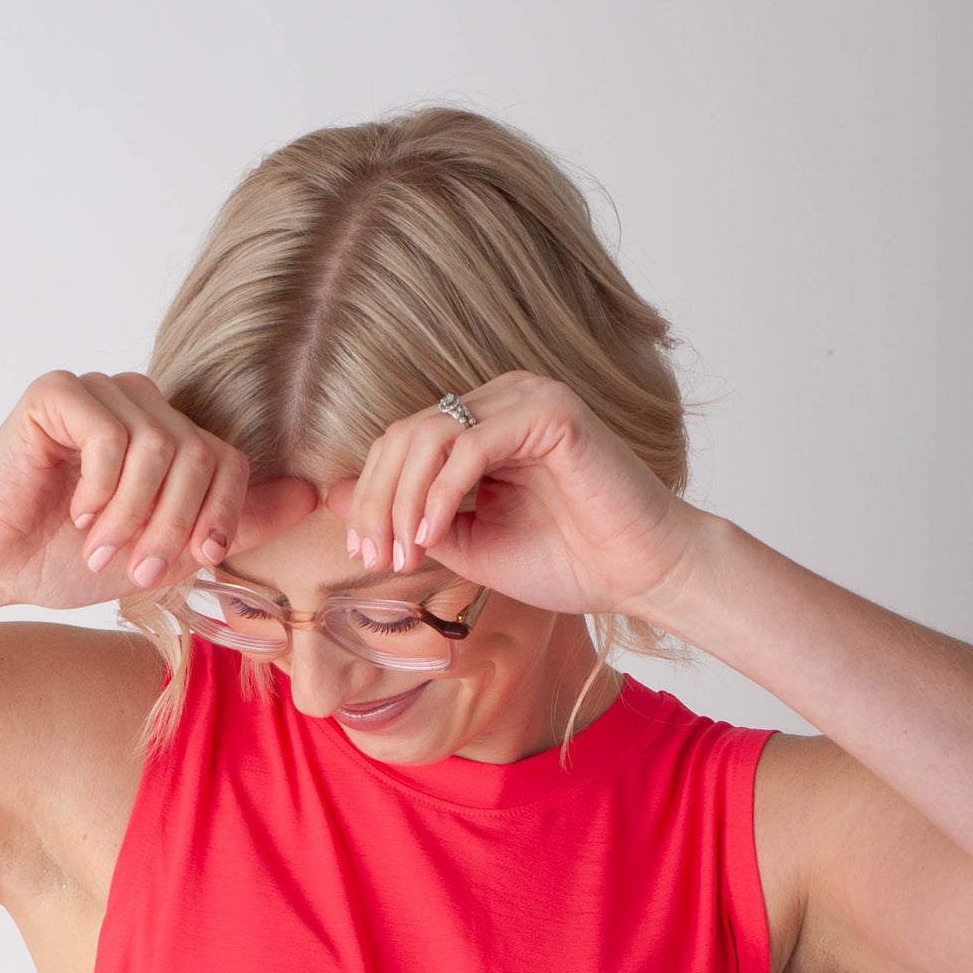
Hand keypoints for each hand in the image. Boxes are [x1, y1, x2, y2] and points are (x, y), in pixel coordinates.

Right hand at [0, 371, 317, 611]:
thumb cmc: (66, 558)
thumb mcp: (169, 551)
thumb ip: (237, 522)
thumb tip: (314, 495)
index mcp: (169, 434)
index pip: (229, 460)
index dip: (218, 517)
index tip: (189, 563)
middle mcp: (138, 401)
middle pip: (199, 453)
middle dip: (175, 525)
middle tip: (140, 571)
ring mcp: (98, 390)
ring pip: (159, 446)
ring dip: (134, 515)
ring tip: (102, 550)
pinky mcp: (57, 393)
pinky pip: (111, 434)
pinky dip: (102, 489)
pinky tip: (78, 515)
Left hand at [327, 373, 705, 622]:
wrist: (640, 574)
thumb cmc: (567, 562)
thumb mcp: (469, 546)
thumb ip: (411, 519)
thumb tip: (332, 500)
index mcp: (482, 422)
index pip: (401, 442)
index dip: (370, 496)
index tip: (363, 555)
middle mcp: (502, 398)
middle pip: (405, 433)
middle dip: (377, 500)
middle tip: (373, 557)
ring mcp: (527, 397)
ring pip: (429, 433)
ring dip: (403, 499)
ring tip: (403, 554)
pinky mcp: (551, 413)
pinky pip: (470, 444)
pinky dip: (441, 493)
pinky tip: (432, 537)